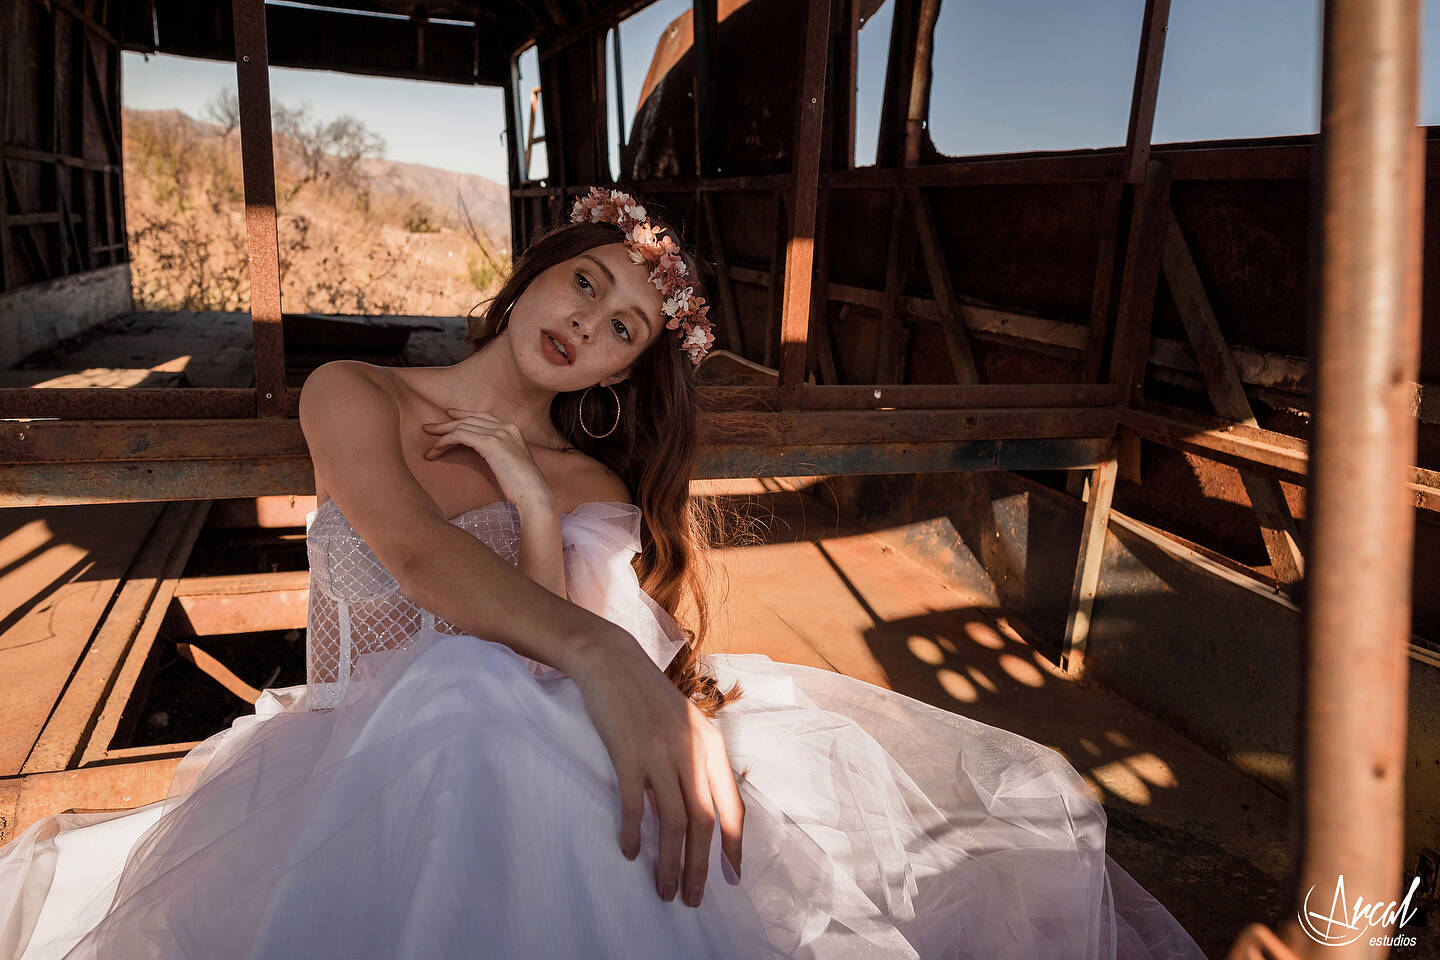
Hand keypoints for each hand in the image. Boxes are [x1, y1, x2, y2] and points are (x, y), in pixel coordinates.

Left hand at [421, 409, 554, 508]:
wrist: (533, 494)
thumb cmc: (522, 486)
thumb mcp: (509, 463)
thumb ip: (498, 452)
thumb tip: (480, 453)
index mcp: (513, 429)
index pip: (483, 416)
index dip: (463, 415)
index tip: (448, 415)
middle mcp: (506, 427)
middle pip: (469, 419)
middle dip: (446, 423)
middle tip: (428, 428)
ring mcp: (499, 433)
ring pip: (462, 427)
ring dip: (441, 436)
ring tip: (429, 447)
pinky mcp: (490, 443)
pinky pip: (460, 436)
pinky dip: (445, 442)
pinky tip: (436, 451)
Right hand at [568, 631, 744, 907]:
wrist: (612, 660)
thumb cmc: (648, 696)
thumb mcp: (686, 724)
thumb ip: (697, 760)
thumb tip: (705, 808)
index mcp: (711, 744)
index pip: (731, 806)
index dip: (733, 846)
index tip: (732, 877)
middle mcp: (691, 751)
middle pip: (704, 822)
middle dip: (700, 866)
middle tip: (693, 898)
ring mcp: (660, 752)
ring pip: (673, 822)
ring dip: (670, 862)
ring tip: (664, 889)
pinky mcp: (628, 753)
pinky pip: (634, 804)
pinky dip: (633, 832)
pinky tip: (629, 852)